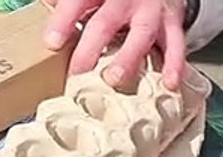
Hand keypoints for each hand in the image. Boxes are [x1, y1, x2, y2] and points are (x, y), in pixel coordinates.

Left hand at [43, 0, 188, 89]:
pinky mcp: (172, 21)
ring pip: (141, 33)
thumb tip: (46, 15)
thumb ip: (69, 6)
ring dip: (128, 57)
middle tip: (78, 72)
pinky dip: (174, 63)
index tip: (51, 42)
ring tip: (115, 79)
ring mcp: (150, 9)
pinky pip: (176, 43)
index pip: (78, 1)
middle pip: (106, 21)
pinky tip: (170, 82)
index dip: (64, 20)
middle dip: (91, 47)